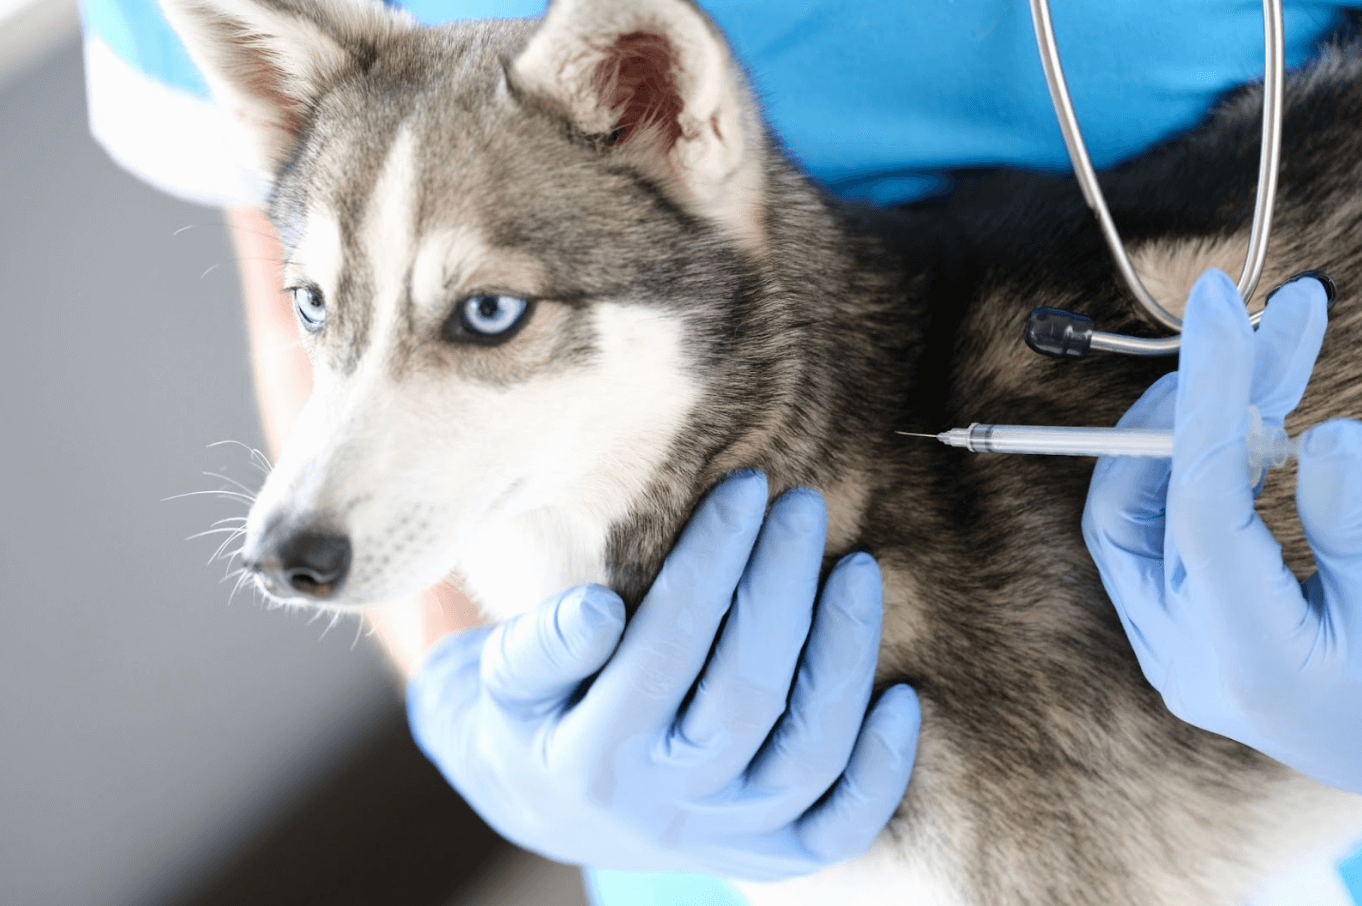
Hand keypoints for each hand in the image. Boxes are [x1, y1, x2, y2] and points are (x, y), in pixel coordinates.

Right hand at [406, 472, 919, 879]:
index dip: (712, 561)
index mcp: (591, 761)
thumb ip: (539, 647)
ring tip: (858, 570)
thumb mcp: (503, 679)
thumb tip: (598, 610)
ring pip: (808, 756)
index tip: (744, 490)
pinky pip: (844, 826)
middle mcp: (665, 810)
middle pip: (746, 695)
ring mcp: (725, 840)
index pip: (666, 647)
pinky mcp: (771, 856)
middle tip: (800, 507)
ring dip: (843, 656)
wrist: (549, 801)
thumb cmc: (529, 715)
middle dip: (782, 587)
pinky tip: (902, 695)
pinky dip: (882, 768)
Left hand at [1083, 269, 1361, 792]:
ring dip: (1199, 426)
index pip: (1199, 506)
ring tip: (1274, 353)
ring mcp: (1170, 647)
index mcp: (1243, 659)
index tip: (1221, 307)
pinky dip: (1202, 468)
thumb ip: (1360, 528)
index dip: (1208, 398)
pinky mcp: (1177, 629)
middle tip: (1271, 315)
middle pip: (1152, 497)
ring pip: (1142, 508)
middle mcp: (1182, 657)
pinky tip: (1260, 423)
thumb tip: (1323, 438)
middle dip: (1205, 397)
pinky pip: (1160, 529)